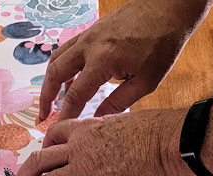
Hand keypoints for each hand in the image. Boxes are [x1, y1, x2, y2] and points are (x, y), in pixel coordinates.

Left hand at [9, 109, 209, 175]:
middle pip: (38, 162)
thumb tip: (108, 148)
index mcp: (87, 129)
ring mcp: (86, 171)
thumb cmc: (161, 132)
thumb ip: (108, 137)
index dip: (42, 149)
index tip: (39, 161)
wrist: (176, 143)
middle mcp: (79, 148)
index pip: (53, 135)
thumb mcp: (126, 124)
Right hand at [40, 0, 205, 119]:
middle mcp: (89, 46)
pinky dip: (60, 65)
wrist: (168, 9)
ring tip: (50, 99)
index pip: (75, 94)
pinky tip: (67, 79)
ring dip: (50, 80)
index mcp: (102, 60)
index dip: (66, 114)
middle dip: (46, 97)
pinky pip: (66, 50)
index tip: (60, 126)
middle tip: (43, 114)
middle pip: (55, 74)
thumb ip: (119, 102)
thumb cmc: (162, 43)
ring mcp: (87, 35)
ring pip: (56, 59)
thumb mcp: (146, 81)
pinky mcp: (91, 31)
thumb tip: (98, 119)